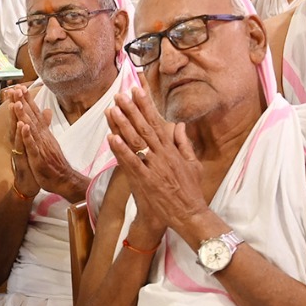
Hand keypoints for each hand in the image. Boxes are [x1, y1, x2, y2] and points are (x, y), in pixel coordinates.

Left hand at [10, 94, 86, 203]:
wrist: (64, 179)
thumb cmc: (55, 162)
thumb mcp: (49, 141)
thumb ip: (45, 126)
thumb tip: (46, 110)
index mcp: (43, 133)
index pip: (34, 113)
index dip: (27, 100)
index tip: (19, 87)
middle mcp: (42, 137)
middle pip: (32, 117)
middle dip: (23, 102)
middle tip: (16, 88)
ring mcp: (41, 146)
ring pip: (31, 129)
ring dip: (24, 115)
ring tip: (17, 103)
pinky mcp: (39, 158)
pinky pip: (33, 146)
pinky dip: (28, 136)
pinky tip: (23, 126)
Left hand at [106, 86, 213, 242]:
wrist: (191, 214)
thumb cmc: (191, 191)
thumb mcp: (193, 164)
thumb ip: (185, 144)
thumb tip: (180, 126)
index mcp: (172, 150)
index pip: (157, 123)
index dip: (146, 106)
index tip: (137, 91)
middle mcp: (163, 155)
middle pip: (145, 128)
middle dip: (132, 110)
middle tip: (120, 94)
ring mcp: (154, 167)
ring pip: (136, 142)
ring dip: (123, 125)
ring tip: (112, 110)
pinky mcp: (147, 181)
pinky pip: (132, 163)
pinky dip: (121, 151)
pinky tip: (111, 138)